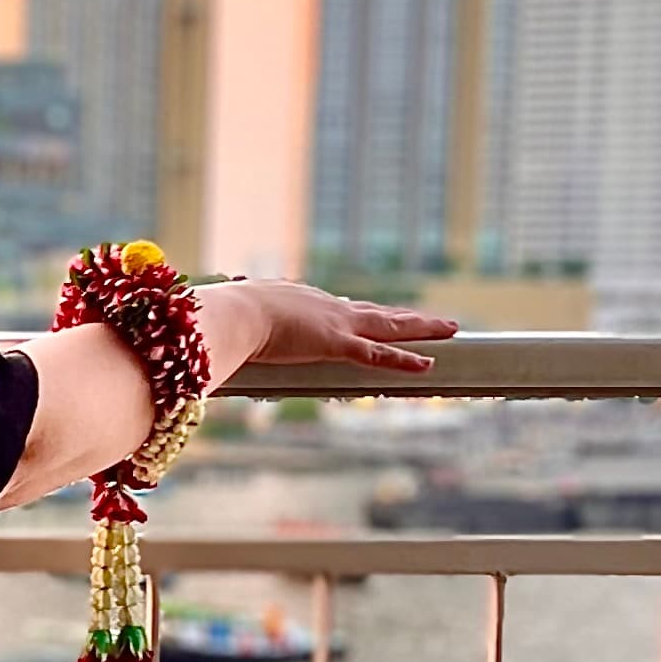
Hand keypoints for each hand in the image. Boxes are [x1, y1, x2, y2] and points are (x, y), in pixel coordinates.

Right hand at [198, 280, 454, 386]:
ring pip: (389, 325)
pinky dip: (404, 360)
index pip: (340, 307)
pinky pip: (378, 355)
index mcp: (302, 299)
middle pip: (375, 310)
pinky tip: (429, 362)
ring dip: (422, 327)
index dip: (361, 313)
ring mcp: (336, 324)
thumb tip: (210, 332)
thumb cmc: (225, 316)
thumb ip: (233, 326)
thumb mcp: (233, 317)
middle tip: (433, 317)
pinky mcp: (337, 344)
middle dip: (406, 315)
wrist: (233, 314)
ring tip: (451, 327)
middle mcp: (327, 306)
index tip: (376, 313)